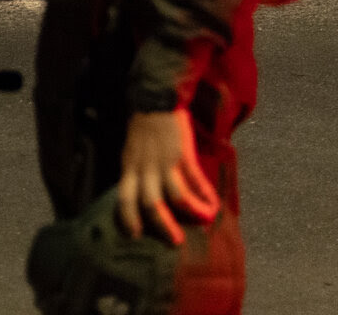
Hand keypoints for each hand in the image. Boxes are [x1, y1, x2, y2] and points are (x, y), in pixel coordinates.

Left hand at [116, 108, 219, 245]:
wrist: (155, 97)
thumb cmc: (144, 125)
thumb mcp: (133, 150)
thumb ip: (138, 171)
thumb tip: (144, 195)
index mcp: (129, 165)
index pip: (124, 197)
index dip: (128, 218)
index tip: (135, 235)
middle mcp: (144, 166)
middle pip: (149, 202)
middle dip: (163, 225)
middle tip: (175, 241)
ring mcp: (163, 160)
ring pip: (175, 195)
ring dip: (191, 213)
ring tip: (203, 222)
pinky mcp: (182, 153)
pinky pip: (195, 180)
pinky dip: (205, 195)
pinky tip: (213, 205)